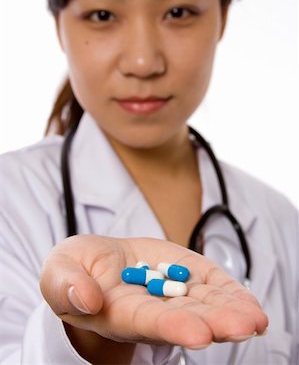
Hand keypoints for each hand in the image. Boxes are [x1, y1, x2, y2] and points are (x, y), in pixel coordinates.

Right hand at [40, 235, 267, 348]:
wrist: (97, 264)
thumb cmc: (75, 271)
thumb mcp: (59, 271)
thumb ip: (67, 285)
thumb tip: (88, 297)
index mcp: (118, 311)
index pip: (147, 321)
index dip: (172, 327)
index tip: (199, 334)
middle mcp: (150, 309)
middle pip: (186, 318)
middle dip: (216, 323)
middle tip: (245, 326)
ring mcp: (170, 292)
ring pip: (204, 304)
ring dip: (231, 310)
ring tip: (255, 318)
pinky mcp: (184, 272)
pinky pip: (210, 285)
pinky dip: (230, 293)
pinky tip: (249, 304)